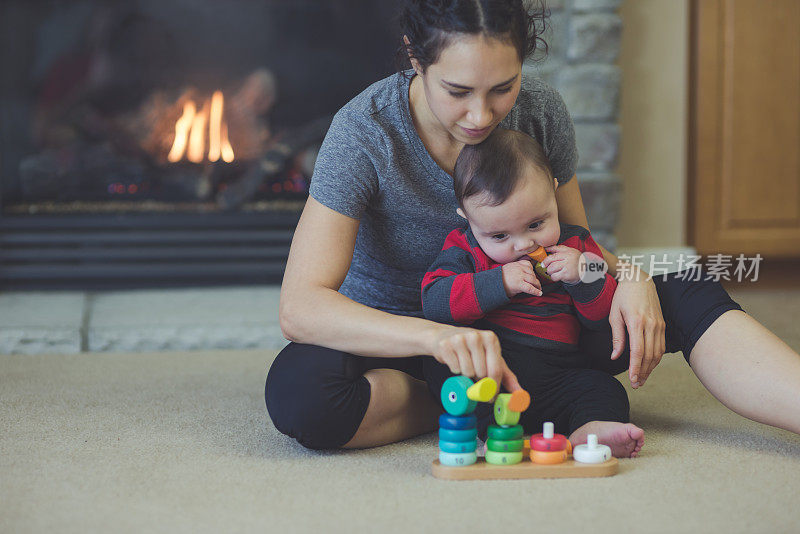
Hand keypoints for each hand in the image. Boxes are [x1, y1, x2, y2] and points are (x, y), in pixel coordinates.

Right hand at [428, 326, 521, 392]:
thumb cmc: (472, 350)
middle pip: (482, 373)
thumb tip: (520, 394)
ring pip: (467, 372)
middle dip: (479, 381)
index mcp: (490, 338)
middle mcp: (476, 336)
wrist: (444, 336)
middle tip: (476, 378)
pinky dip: (455, 370)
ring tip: (465, 366)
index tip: (490, 397)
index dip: (493, 387)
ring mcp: (459, 339)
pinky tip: (456, 361)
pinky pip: (454, 369)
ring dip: (467, 375)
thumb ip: (506, 376)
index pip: (496, 369)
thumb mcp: (491, 358)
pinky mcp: (446, 345)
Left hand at [501, 259, 542, 296]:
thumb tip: (530, 289)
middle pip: (533, 280)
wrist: (496, 278)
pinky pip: (528, 264)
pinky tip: (530, 272)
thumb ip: (522, 290)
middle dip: (537, 285)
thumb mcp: (513, 292)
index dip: (536, 291)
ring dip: (535, 277)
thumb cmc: (504, 286)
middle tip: (538, 288)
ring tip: (534, 281)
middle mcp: (519, 275)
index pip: (530, 288)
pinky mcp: (517, 263)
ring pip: (532, 272)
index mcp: (518, 284)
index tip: (539, 293)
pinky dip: (530, 268)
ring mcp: (519, 268)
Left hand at [542, 245, 582, 283]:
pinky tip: (556, 276)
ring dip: (549, 271)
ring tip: (552, 271)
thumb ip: (560, 250)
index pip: (555, 248)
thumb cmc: (577, 261)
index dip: (547, 250)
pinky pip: (554, 276)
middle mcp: (567, 257)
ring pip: (551, 268)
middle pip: (550, 259)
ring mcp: (567, 266)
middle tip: (545, 265)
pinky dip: (553, 277)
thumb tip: (547, 249)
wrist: (587, 271)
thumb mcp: (571, 252)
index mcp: (568, 251)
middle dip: (545, 263)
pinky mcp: (566, 274)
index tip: (544, 251)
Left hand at [609, 270, 665, 387]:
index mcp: (636, 322)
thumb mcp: (614, 314)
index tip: (632, 380)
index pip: (638, 351)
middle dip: (643, 372)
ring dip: (650, 368)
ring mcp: (659, 325)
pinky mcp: (663, 325)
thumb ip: (617, 337)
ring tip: (641, 378)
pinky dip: (656, 358)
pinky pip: (661, 346)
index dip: (635, 368)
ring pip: (658, 353)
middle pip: (649, 355)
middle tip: (636, 384)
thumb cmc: (622, 296)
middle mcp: (651, 325)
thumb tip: (615, 356)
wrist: (639, 280)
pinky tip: (648, 365)